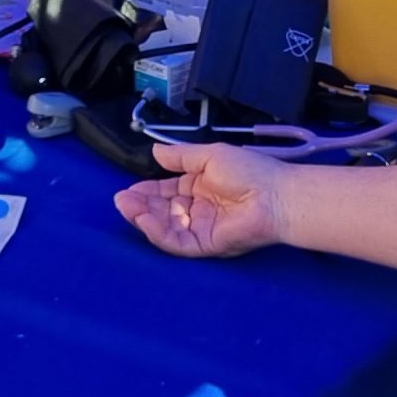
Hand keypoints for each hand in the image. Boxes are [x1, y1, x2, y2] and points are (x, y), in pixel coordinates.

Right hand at [113, 143, 286, 257]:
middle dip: (140, 206)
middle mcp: (198, 210)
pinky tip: (144, 219)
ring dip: (144, 218)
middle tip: (120, 200)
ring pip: (165, 227)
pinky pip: (176, 242)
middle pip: (162, 211)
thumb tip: (154, 151)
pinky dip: (158, 232)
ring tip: (127, 208)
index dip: (147, 191)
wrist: (276, 195)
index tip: (127, 189)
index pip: (167, 192)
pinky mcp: (204, 245)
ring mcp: (200, 229)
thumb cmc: (249, 171)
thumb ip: (180, 157)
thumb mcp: (210, 156)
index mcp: (200, 188)